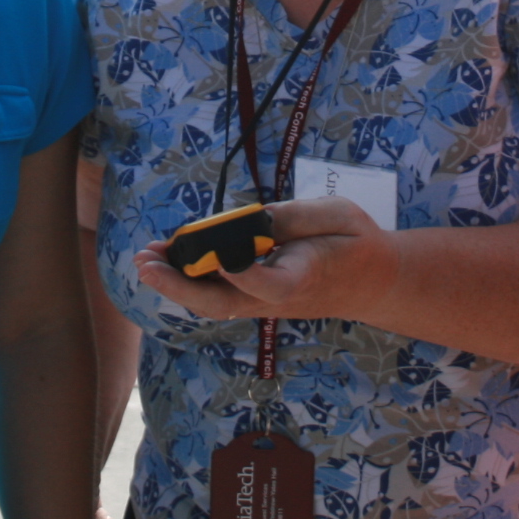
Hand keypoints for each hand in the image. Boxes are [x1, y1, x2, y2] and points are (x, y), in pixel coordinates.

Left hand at [134, 197, 397, 323]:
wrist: (373, 282)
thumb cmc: (355, 243)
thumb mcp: (337, 215)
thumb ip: (294, 217)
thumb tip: (252, 220)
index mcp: (304, 277)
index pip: (270, 285)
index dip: (245, 276)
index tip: (224, 260)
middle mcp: (278, 298)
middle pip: (224, 303)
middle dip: (180, 286)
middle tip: (146, 262)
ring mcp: (265, 304)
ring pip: (214, 303)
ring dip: (176, 284)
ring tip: (146, 260)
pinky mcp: (258, 299)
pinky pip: (217, 295)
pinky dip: (189, 279)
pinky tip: (168, 259)